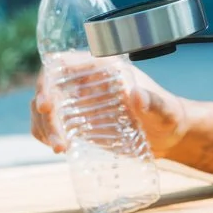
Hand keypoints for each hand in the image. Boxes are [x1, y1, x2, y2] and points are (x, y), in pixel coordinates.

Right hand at [30, 60, 188, 159]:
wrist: (169, 135)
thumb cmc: (168, 116)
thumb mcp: (164, 110)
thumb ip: (153, 103)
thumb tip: (137, 94)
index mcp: (103, 68)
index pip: (63, 64)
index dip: (47, 80)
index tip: (46, 103)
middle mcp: (85, 81)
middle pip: (48, 88)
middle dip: (43, 111)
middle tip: (55, 137)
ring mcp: (78, 102)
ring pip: (44, 108)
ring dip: (44, 126)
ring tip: (60, 148)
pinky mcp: (77, 121)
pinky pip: (50, 123)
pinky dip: (45, 134)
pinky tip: (57, 147)